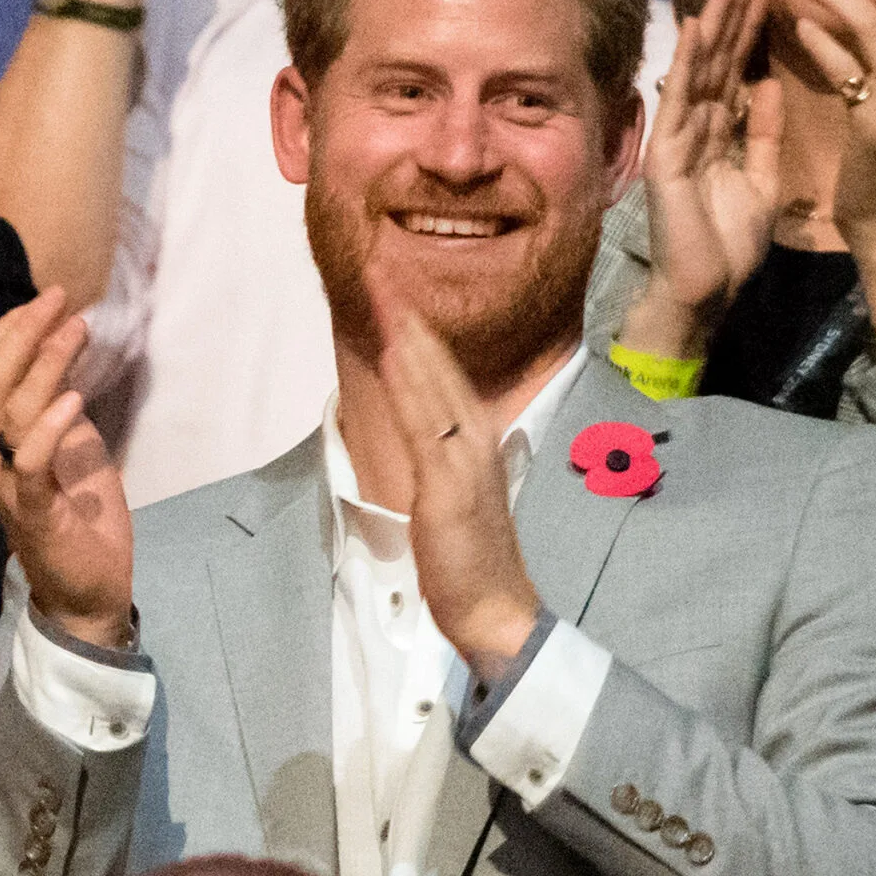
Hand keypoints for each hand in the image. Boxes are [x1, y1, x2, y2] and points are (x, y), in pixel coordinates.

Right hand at [0, 289, 133, 649]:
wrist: (86, 593)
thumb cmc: (81, 521)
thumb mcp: (74, 450)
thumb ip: (60, 411)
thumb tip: (67, 359)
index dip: (12, 328)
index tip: (50, 299)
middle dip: (22, 331)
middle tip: (58, 299)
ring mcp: (9, 482)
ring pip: (9, 409)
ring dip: (46, 363)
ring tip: (76, 330)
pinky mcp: (33, 510)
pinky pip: (30, 461)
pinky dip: (50, 426)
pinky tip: (74, 399)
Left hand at [370, 288, 540, 675]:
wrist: (495, 608)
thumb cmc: (470, 560)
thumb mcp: (450, 499)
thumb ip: (438, 463)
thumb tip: (421, 434)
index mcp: (475, 441)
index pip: (443, 374)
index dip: (417, 331)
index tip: (392, 290)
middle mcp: (476, 440)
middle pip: (439, 365)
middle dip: (409, 315)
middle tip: (380, 268)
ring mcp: (465, 461)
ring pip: (434, 383)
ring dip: (408, 335)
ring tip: (384, 290)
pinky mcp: (451, 487)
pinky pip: (428, 425)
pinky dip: (413, 385)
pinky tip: (397, 353)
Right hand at [622, 0, 781, 359]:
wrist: (707, 289)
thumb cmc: (730, 245)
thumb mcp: (762, 178)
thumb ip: (763, 132)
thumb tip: (767, 83)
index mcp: (720, 132)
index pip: (739, 68)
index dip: (754, 28)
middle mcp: (696, 127)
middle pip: (719, 58)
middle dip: (736, 10)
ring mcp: (678, 138)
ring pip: (699, 68)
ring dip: (715, 22)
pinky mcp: (665, 155)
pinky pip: (678, 102)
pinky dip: (685, 64)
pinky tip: (696, 25)